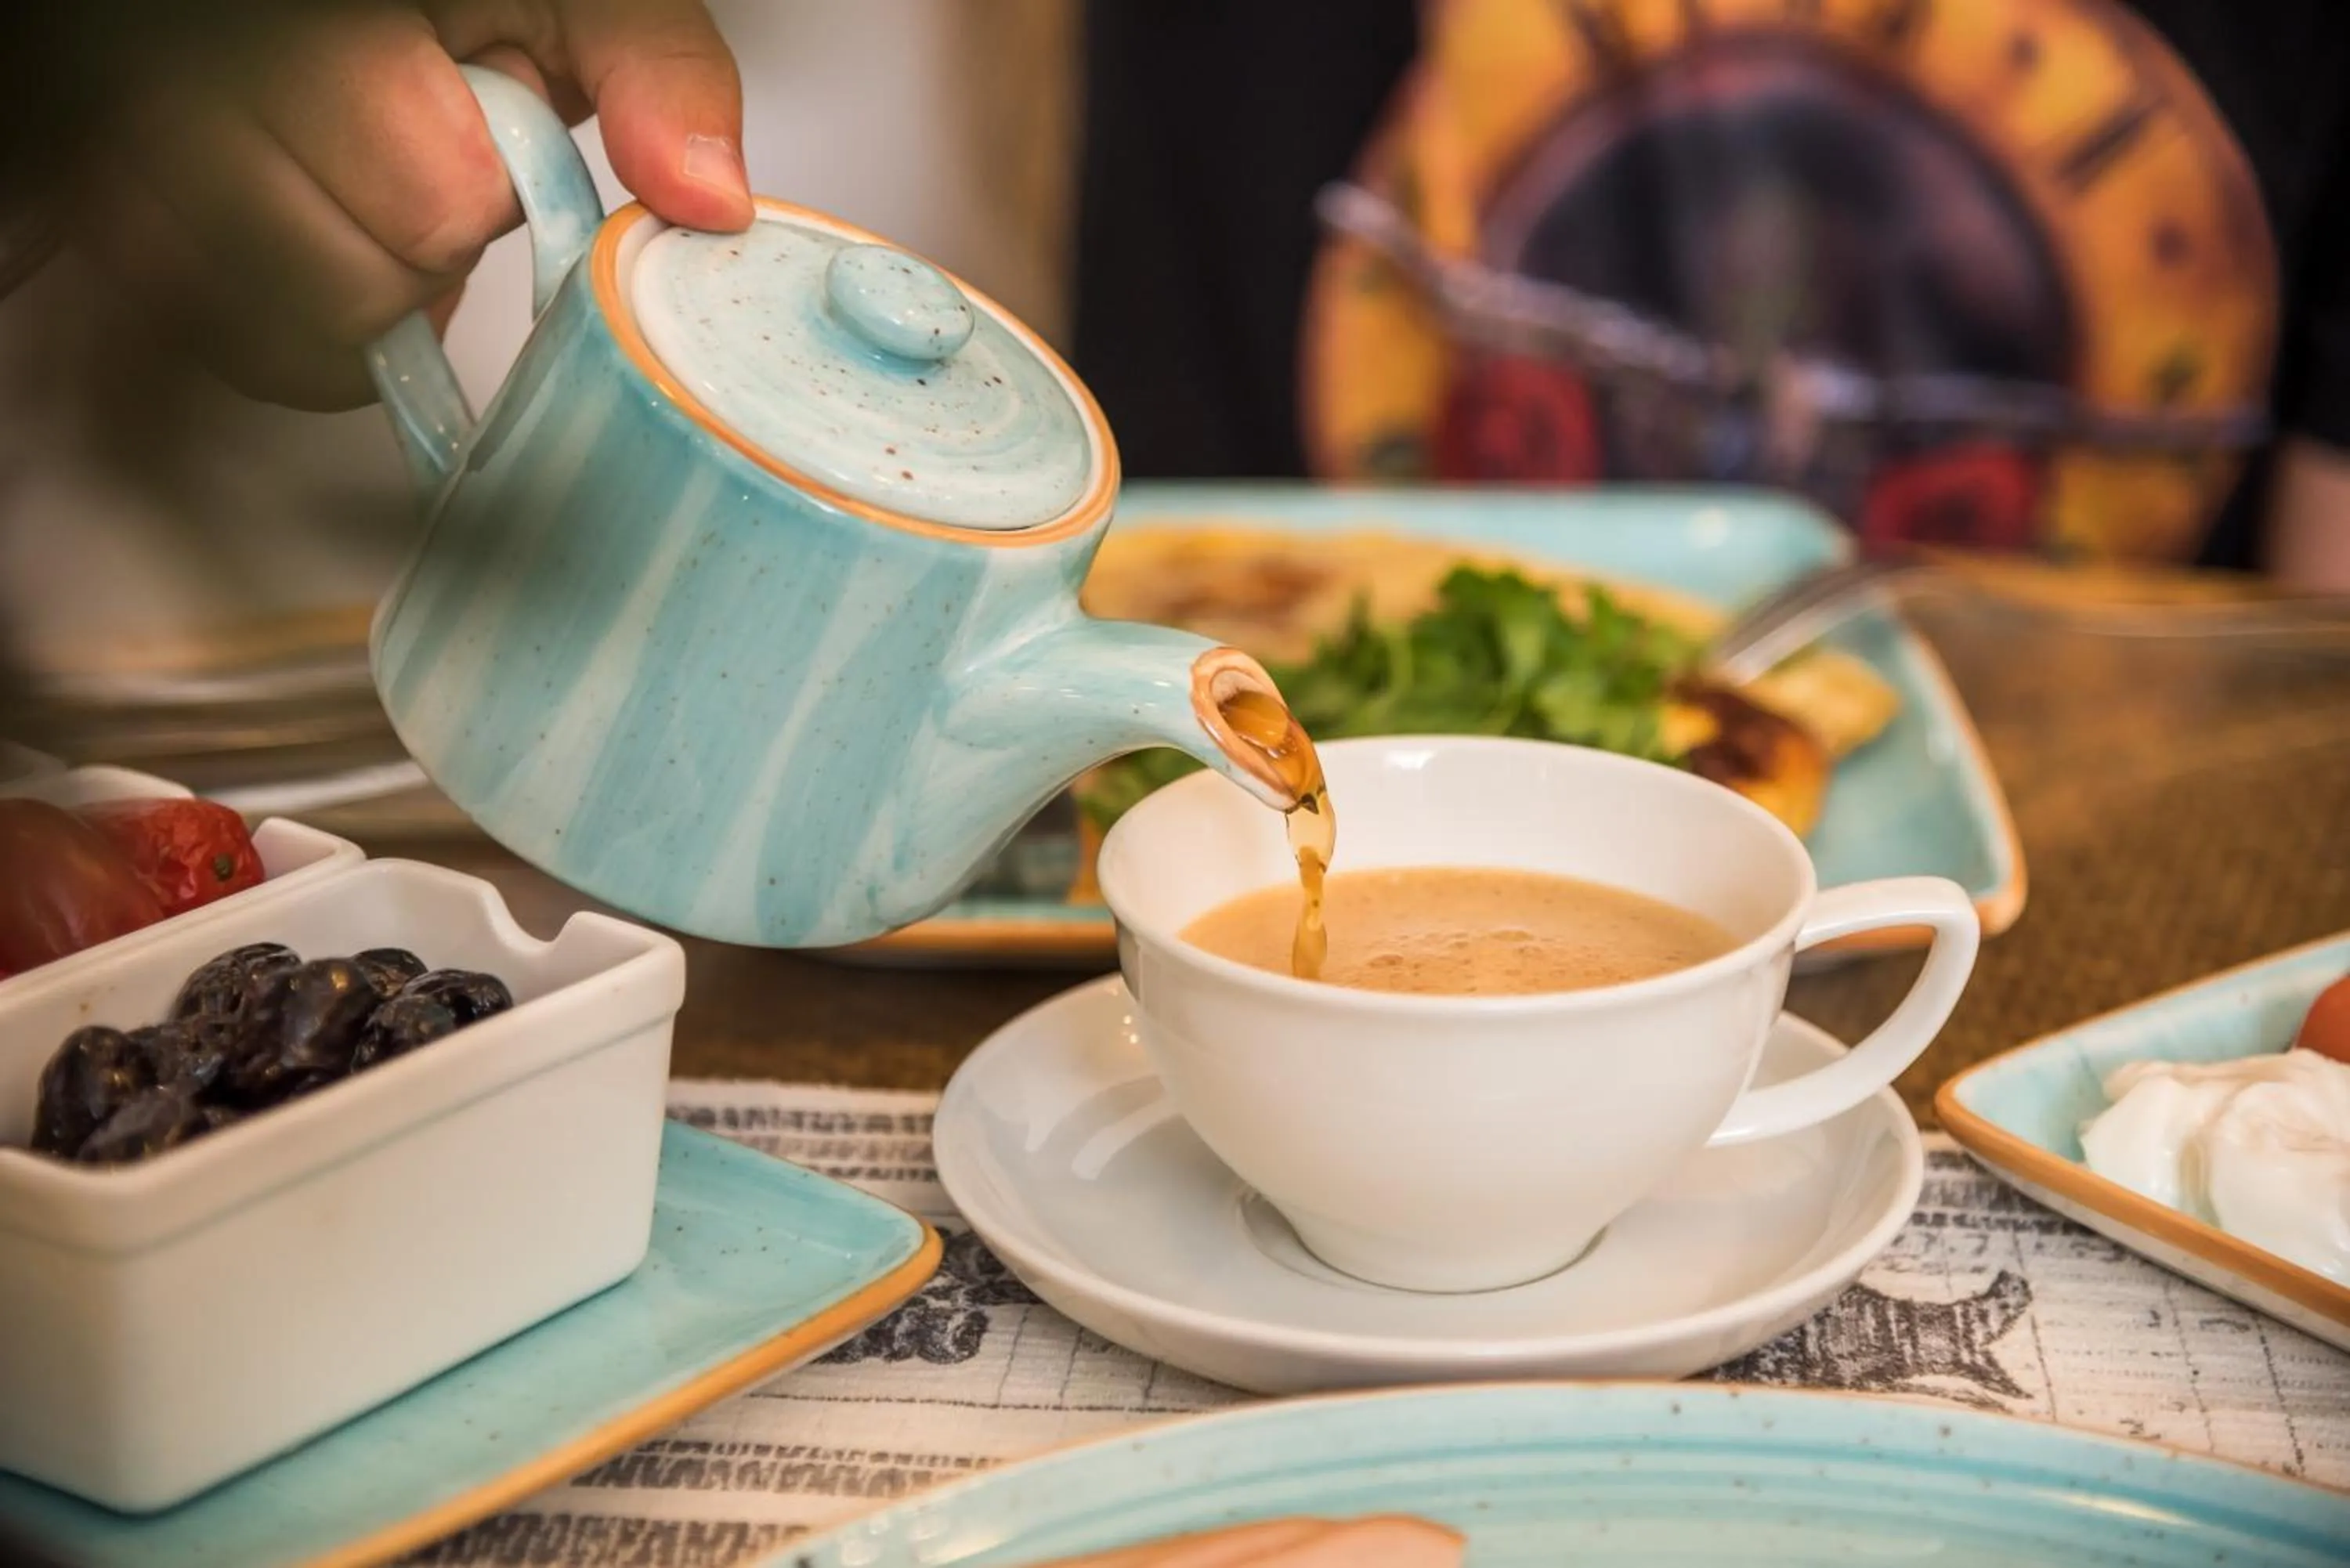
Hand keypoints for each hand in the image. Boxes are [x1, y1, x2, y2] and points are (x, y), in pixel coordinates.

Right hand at [66, 0, 751, 409]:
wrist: (369, 13)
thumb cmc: (465, 4)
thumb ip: (654, 73)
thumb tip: (709, 200)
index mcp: (308, 30)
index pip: (430, 199)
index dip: (481, 191)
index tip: (480, 133)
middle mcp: (188, 97)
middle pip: (355, 286)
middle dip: (424, 254)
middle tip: (424, 171)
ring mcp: (141, 178)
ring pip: (291, 341)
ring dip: (367, 302)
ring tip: (375, 207)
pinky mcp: (135, 246)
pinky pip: (244, 355)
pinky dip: (310, 332)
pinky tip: (327, 248)